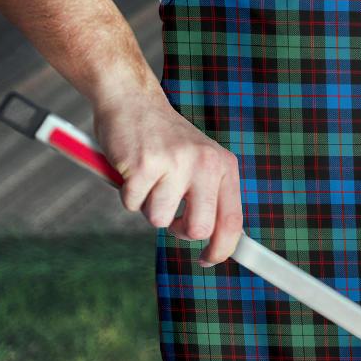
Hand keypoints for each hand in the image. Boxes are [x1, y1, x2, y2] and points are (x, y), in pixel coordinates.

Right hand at [93, 92, 242, 266]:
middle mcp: (205, 164)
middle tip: (169, 212)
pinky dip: (127, 193)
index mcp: (224, 166)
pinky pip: (132, 204)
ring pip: (159, 219)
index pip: (233, 221)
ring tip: (149, 178)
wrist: (132, 100)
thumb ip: (210, 196)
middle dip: (179, 230)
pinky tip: (132, 168)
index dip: (222, 249)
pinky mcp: (144, 165)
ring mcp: (175, 163)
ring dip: (148, 205)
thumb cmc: (165, 140)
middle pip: (199, 229)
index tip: (209, 260)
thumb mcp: (200, 162)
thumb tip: (217, 242)